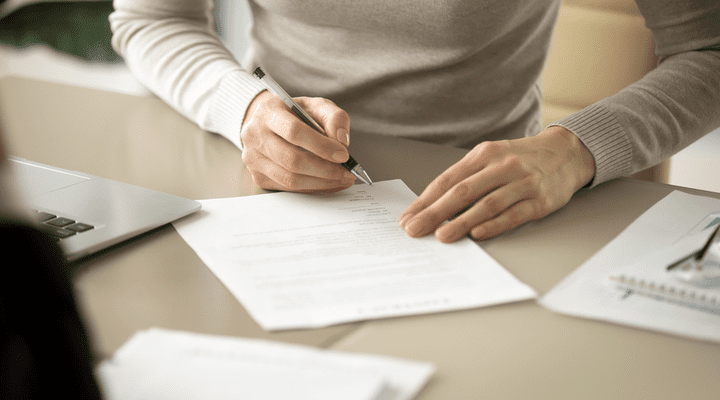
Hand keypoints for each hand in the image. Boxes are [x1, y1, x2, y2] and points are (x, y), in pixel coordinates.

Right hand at [240, 90, 356, 191]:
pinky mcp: (258, 176)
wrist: (270, 123)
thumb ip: (334, 117)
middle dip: (325, 170)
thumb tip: (341, 141)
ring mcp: (253, 159)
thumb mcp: (317, 106)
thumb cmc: (296, 114)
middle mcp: (255, 135)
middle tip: (347, 172)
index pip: (294, 132)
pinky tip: (329, 183)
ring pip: (290, 179)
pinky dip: (312, 188)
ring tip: (342, 179)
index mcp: (268, 111)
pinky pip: (288, 188)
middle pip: (292, 160)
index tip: (343, 155)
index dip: (321, 146)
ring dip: (321, 183)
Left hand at [399, 126, 595, 241]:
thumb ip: (466, 178)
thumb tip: (433, 206)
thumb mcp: (491, 158)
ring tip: (442, 236)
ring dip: (461, 222)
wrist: (566, 153)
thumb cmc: (521, 159)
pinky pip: (513, 214)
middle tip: (415, 229)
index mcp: (483, 155)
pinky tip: (477, 234)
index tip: (407, 217)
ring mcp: (522, 183)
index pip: (447, 180)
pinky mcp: (540, 201)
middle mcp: (501, 166)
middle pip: (462, 192)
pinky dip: (494, 225)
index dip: (425, 200)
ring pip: (486, 204)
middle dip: (434, 213)